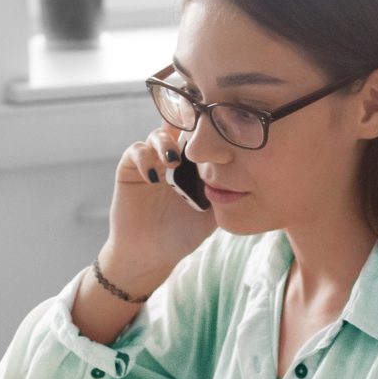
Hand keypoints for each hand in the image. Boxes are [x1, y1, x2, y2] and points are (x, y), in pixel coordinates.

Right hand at [102, 130, 218, 293]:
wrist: (152, 254)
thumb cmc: (183, 234)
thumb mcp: (212, 212)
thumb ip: (225, 191)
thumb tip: (248, 173)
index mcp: (193, 164)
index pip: (202, 136)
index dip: (209, 128)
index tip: (220, 127)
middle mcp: (172, 158)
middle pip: (179, 126)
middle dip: (187, 124)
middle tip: (196, 133)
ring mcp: (151, 161)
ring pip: (158, 134)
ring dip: (166, 142)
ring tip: (174, 161)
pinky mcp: (129, 170)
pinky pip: (135, 151)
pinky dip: (144, 158)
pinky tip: (154, 177)